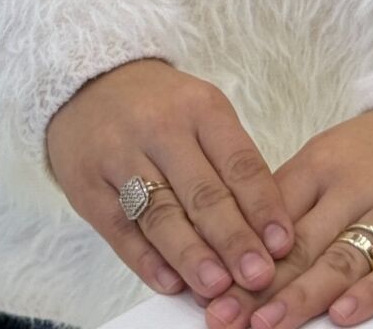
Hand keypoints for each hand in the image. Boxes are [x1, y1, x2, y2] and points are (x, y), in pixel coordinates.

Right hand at [45, 59, 296, 305]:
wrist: (90, 85)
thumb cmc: (161, 108)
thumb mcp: (202, 114)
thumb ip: (230, 165)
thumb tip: (263, 231)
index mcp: (201, 108)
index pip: (238, 162)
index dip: (263, 206)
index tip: (283, 244)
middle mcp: (161, 129)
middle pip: (203, 192)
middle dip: (233, 239)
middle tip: (258, 276)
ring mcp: (121, 156)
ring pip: (162, 213)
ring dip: (192, 255)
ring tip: (217, 288)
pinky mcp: (89, 186)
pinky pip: (120, 228)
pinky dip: (146, 259)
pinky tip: (170, 282)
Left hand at [196, 108, 372, 328]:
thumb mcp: (335, 154)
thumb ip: (294, 195)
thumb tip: (240, 241)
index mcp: (323, 163)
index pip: (271, 215)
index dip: (238, 256)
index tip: (209, 291)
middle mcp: (355, 186)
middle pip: (300, 243)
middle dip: (258, 285)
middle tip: (224, 319)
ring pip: (342, 257)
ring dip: (301, 296)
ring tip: (266, 325)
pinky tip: (345, 313)